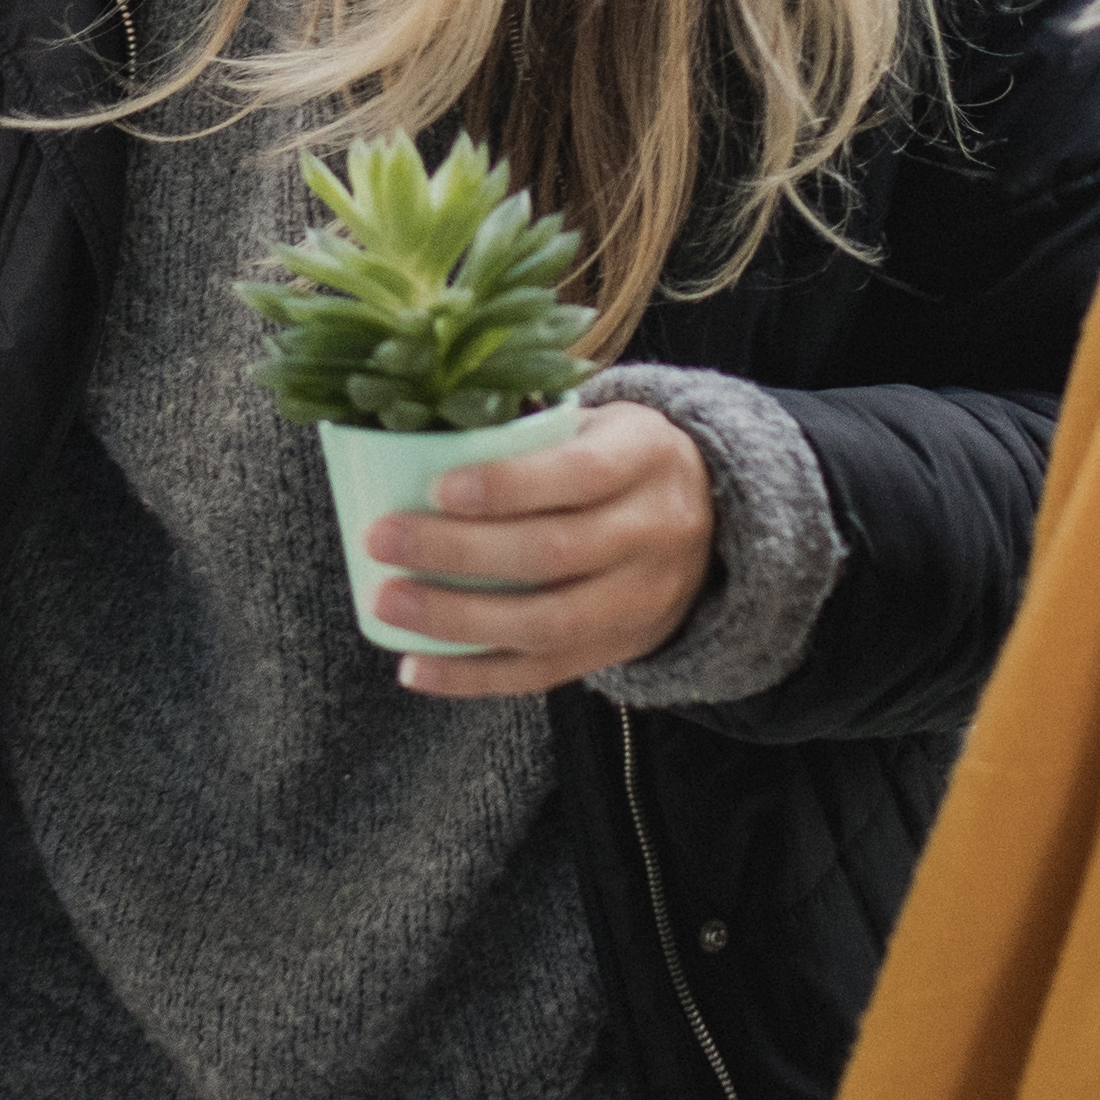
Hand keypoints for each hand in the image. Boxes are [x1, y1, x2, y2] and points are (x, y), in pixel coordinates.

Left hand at [369, 401, 713, 697]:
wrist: (715, 524)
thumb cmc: (623, 460)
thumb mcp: (600, 423)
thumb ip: (532, 431)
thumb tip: (420, 434)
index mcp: (646, 459)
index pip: (579, 475)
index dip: (507, 486)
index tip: (437, 487)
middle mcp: (652, 533)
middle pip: (552, 552)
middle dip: (458, 551)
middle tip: (383, 540)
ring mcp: (638, 600)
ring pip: (546, 623)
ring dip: (457, 619)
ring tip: (387, 602)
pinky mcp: (619, 649)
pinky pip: (543, 673)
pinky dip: (474, 676)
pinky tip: (415, 668)